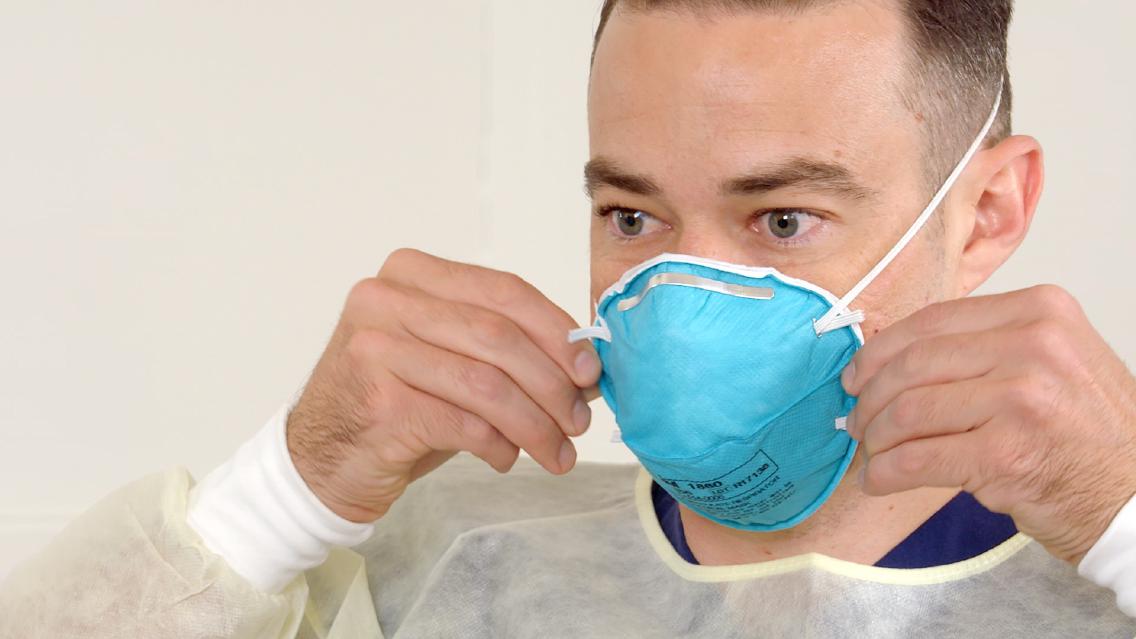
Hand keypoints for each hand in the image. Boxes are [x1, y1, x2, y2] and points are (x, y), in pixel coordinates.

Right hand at [286, 249, 601, 522]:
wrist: (320, 461)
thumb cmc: (396, 405)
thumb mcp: (448, 359)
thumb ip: (504, 348)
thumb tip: (585, 365)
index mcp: (410, 274)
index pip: (503, 291)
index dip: (556, 331)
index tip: (590, 370)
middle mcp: (386, 300)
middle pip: (499, 336)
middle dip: (553, 384)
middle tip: (579, 421)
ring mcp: (375, 349)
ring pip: (486, 384)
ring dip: (535, 424)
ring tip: (558, 452)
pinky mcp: (379, 403)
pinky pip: (465, 423)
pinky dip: (499, 445)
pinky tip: (505, 458)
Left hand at [842, 285, 1135, 562]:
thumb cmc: (1087, 434)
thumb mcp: (1051, 361)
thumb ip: (983, 346)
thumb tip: (889, 354)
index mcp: (1039, 311)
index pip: (933, 321)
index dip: (881, 350)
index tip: (857, 374)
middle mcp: (1033, 346)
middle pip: (912, 364)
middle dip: (871, 397)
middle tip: (856, 420)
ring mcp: (1020, 399)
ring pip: (907, 411)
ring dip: (876, 438)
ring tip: (873, 453)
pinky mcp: (1004, 455)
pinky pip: (916, 459)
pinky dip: (885, 473)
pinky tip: (879, 481)